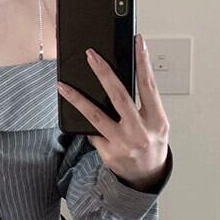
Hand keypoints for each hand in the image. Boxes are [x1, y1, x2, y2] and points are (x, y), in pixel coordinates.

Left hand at [56, 34, 169, 190]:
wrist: (147, 177)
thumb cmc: (152, 144)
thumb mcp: (156, 123)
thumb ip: (143, 103)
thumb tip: (121, 78)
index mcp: (157, 121)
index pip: (149, 85)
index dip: (144, 62)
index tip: (138, 42)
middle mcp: (139, 132)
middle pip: (118, 96)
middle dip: (103, 72)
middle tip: (91, 55)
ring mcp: (122, 143)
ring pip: (94, 115)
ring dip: (76, 98)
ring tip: (62, 85)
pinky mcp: (107, 152)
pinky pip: (92, 131)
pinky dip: (86, 121)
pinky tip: (77, 113)